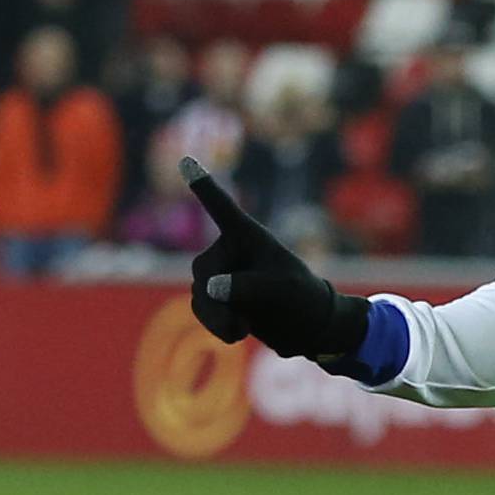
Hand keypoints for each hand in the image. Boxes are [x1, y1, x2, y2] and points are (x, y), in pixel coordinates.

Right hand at [183, 158, 368, 357]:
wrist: (307, 328)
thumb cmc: (302, 298)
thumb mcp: (283, 289)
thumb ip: (247, 286)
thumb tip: (212, 288)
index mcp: (248, 236)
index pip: (222, 209)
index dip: (204, 187)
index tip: (187, 160)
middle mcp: (230, 250)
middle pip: (203, 272)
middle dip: (217, 299)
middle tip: (240, 322)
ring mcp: (221, 273)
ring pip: (199, 294)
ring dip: (216, 317)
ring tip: (241, 330)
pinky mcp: (217, 297)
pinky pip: (201, 309)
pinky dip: (215, 324)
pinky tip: (237, 333)